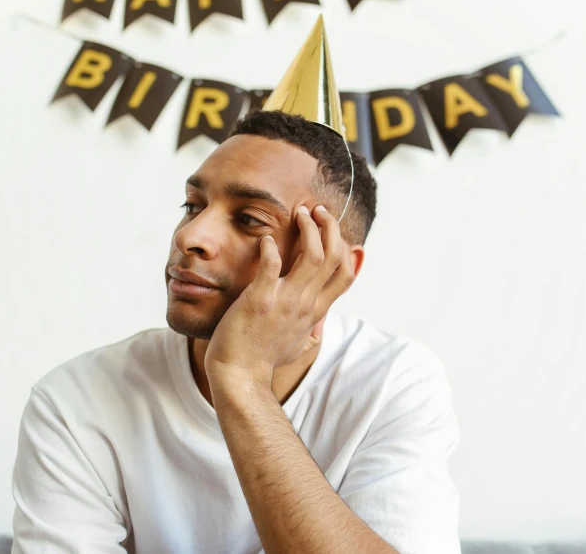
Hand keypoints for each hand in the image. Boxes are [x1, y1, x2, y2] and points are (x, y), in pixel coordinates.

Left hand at [204, 204, 355, 394]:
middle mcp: (306, 304)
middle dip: (330, 227)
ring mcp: (285, 301)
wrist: (239, 376)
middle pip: (335, 257)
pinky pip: (271, 265)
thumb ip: (310, 335)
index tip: (332, 231)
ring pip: (314, 255)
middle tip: (316, 210)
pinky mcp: (260, 299)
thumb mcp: (297, 348)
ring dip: (310, 228)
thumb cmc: (263, 360)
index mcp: (315, 312)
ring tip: (300, 213)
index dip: (345, 247)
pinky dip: (270, 248)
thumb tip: (318, 331)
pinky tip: (265, 239)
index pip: (345, 274)